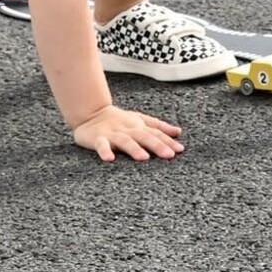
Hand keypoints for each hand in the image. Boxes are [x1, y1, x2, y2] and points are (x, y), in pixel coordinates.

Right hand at [70, 104, 184, 162]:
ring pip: (125, 141)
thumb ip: (158, 127)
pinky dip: (104, 151)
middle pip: (144, 136)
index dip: (168, 140)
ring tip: (144, 158)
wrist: (91, 113)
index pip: (156, 132)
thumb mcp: (140, 120)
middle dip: (157, 145)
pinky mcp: (98, 138)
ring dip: (134, 148)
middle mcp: (128, 129)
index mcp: (139, 125)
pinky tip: (109, 159)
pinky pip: (101, 145)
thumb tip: (178, 132)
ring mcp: (113, 133)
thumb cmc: (119, 120)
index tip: (180, 150)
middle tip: (169, 155)